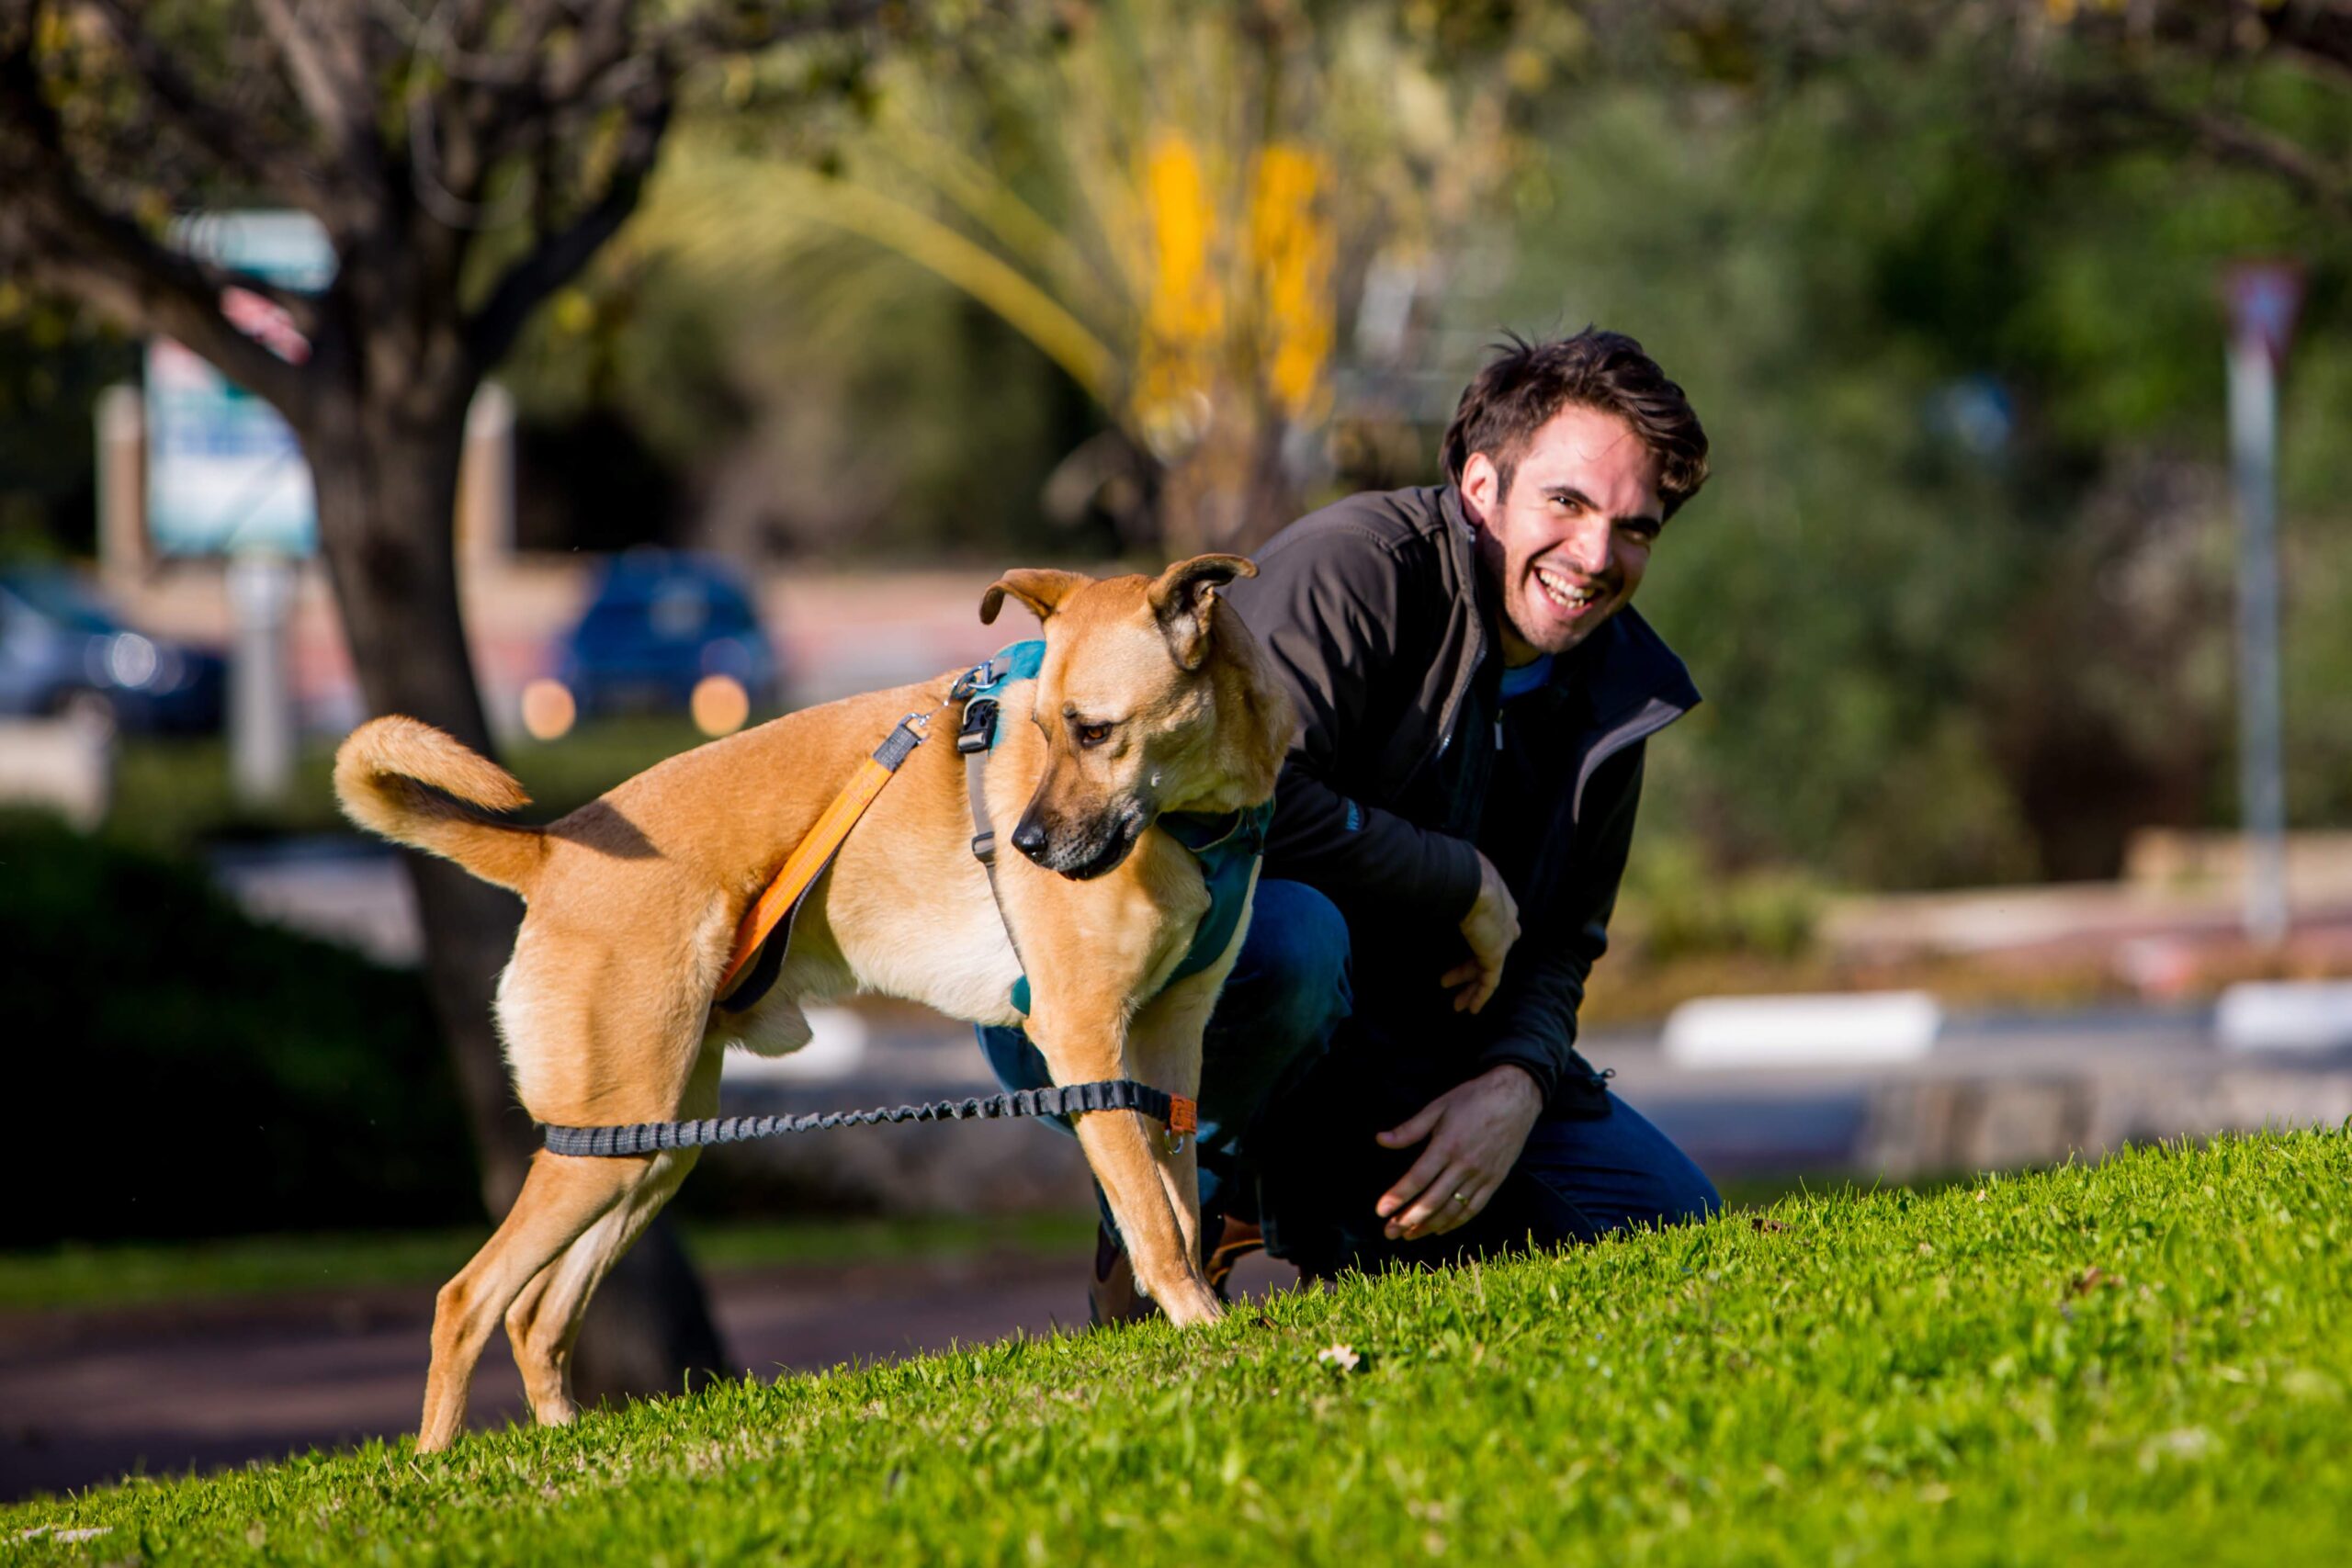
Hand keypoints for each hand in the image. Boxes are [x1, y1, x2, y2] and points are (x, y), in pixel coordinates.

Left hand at [1373, 1064, 1542, 1241]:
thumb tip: (1381, 1140)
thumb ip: (1410, 1129)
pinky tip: (1439, 1229)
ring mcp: (1481, 1176)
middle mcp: (1464, 1165)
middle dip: (1408, 1219)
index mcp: (1447, 1145)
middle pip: (1432, 1200)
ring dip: (1428, 1225)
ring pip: (1452, 1210)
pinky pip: (1473, 1208)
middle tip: (1388, 1232)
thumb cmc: (1474, 1099)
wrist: (1516, 1098)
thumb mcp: (1438, 1107)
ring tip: (1408, 1235)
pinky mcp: (1494, 1181)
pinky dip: (1455, 1223)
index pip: (1417, 1178)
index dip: (1398, 1197)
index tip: (1380, 1211)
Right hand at [1440, 850, 1519, 1012]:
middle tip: (1448, 980)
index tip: (1455, 952)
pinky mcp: (1496, 955)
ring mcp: (1502, 939)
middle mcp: (1505, 921)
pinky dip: (1480, 995)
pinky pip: (1490, 981)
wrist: (1470, 883)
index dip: (1473, 942)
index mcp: (1498, 901)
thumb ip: (1443, 887)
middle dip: (1469, 969)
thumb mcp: (1452, 879)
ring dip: (1470, 986)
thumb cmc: (1455, 876)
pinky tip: (1470, 1009)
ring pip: (1487, 969)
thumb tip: (1419, 881)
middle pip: (1488, 950)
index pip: (1489, 926)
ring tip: (1456, 1003)